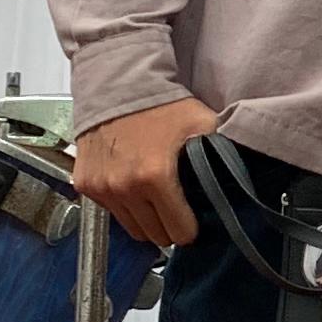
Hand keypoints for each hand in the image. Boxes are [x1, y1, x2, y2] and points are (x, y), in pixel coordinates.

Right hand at [77, 96, 220, 246]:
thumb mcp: (202, 124)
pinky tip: (134, 188)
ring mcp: (101, 188)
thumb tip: (236, 179)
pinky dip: (124, 206)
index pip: (179, 232)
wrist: (118, 86)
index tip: (194, 219)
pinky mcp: (85, 185)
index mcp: (155, 177)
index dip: (191, 228)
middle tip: (177, 211)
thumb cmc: (163, 106)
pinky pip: (111, 212)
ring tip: (157, 201)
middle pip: (155, 235)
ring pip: (132, 228)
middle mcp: (124, 188)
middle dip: (169, 227)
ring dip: (146, 220)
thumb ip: (220, 154)